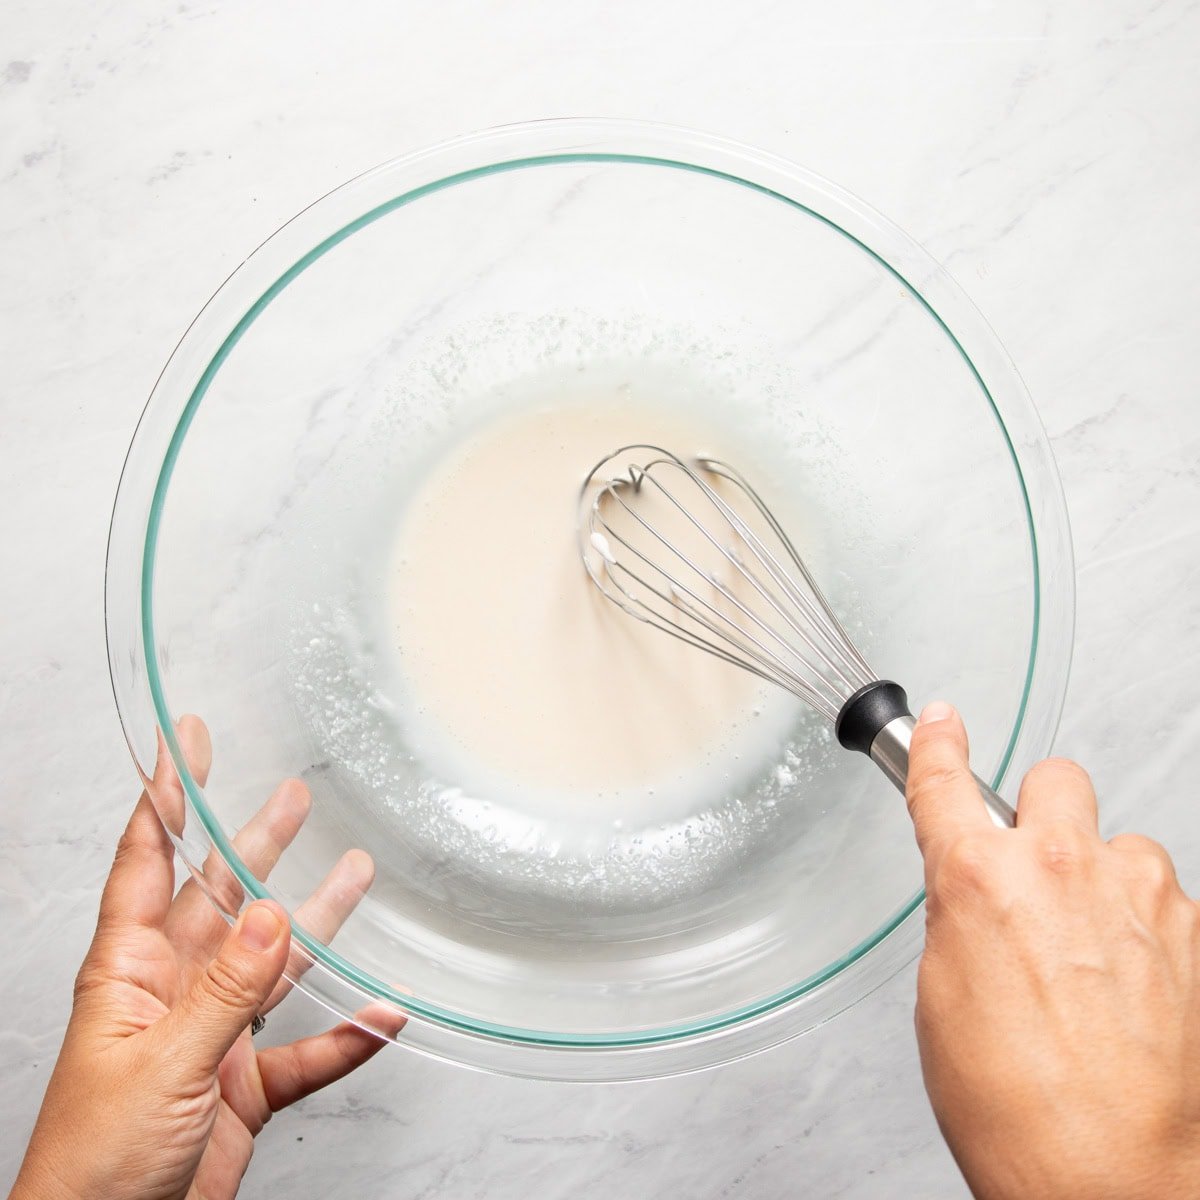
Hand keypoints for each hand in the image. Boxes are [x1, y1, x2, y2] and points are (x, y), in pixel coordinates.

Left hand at [10, 716, 401, 1199]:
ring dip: (316, 920)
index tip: (184, 741)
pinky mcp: (243, 1087)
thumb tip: (271, 913)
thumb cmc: (92, 1165)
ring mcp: (210, 1036)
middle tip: (292, 796)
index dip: (166, 798)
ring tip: (355, 872)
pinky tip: (382, 1016)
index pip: (146, 862)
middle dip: (255, 844)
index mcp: (129, 972)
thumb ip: (225, 990)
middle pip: (221, 899)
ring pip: (273, 964)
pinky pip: (307, 1051)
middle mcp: (172, 991)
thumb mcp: (160, 1064)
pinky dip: (346, 1035)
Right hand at [907, 702, 1199, 1199]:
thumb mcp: (941, 996)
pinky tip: (1130, 984)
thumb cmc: (1015, 1105)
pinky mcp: (1193, 930)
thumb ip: (959, 916)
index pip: (946, 778)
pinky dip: (1145, 925)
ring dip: (1101, 876)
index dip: (939, 742)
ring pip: (1120, 841)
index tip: (942, 724)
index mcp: (979, 879)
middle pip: (1055, 777)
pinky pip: (1163, 897)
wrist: (1108, 1177)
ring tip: (1089, 950)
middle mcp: (1062, 869)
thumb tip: (974, 892)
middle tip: (1033, 863)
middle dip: (1039, 810)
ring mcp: (1137, 896)